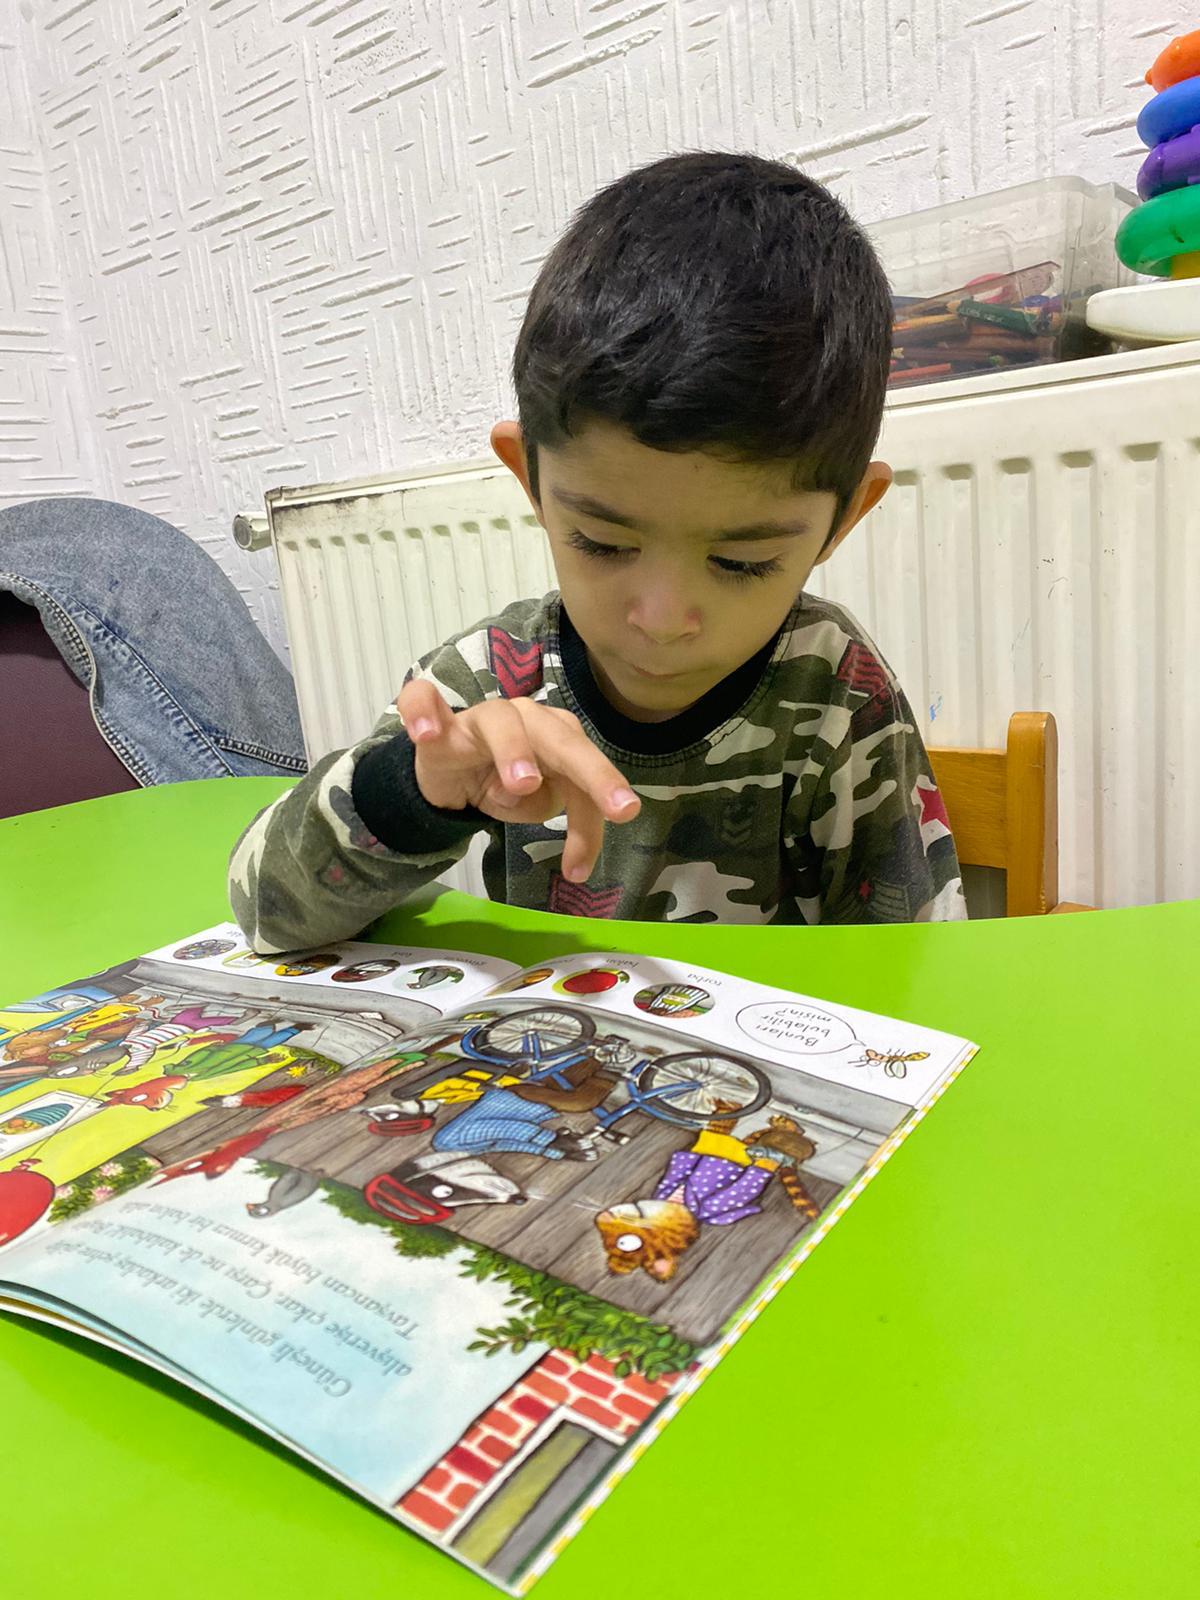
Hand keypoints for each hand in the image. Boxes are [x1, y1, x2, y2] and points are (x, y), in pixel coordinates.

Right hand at [396, 679, 640, 883]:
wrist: (451, 776)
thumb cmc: (502, 785)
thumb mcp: (535, 805)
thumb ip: (548, 802)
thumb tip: (540, 796)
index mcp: (559, 737)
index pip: (585, 772)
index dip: (595, 809)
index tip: (599, 849)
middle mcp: (526, 719)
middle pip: (560, 738)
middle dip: (591, 771)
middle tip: (616, 808)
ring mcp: (479, 719)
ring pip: (501, 721)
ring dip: (515, 749)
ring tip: (522, 783)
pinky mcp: (437, 724)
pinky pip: (421, 702)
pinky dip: (421, 710)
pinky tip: (425, 732)